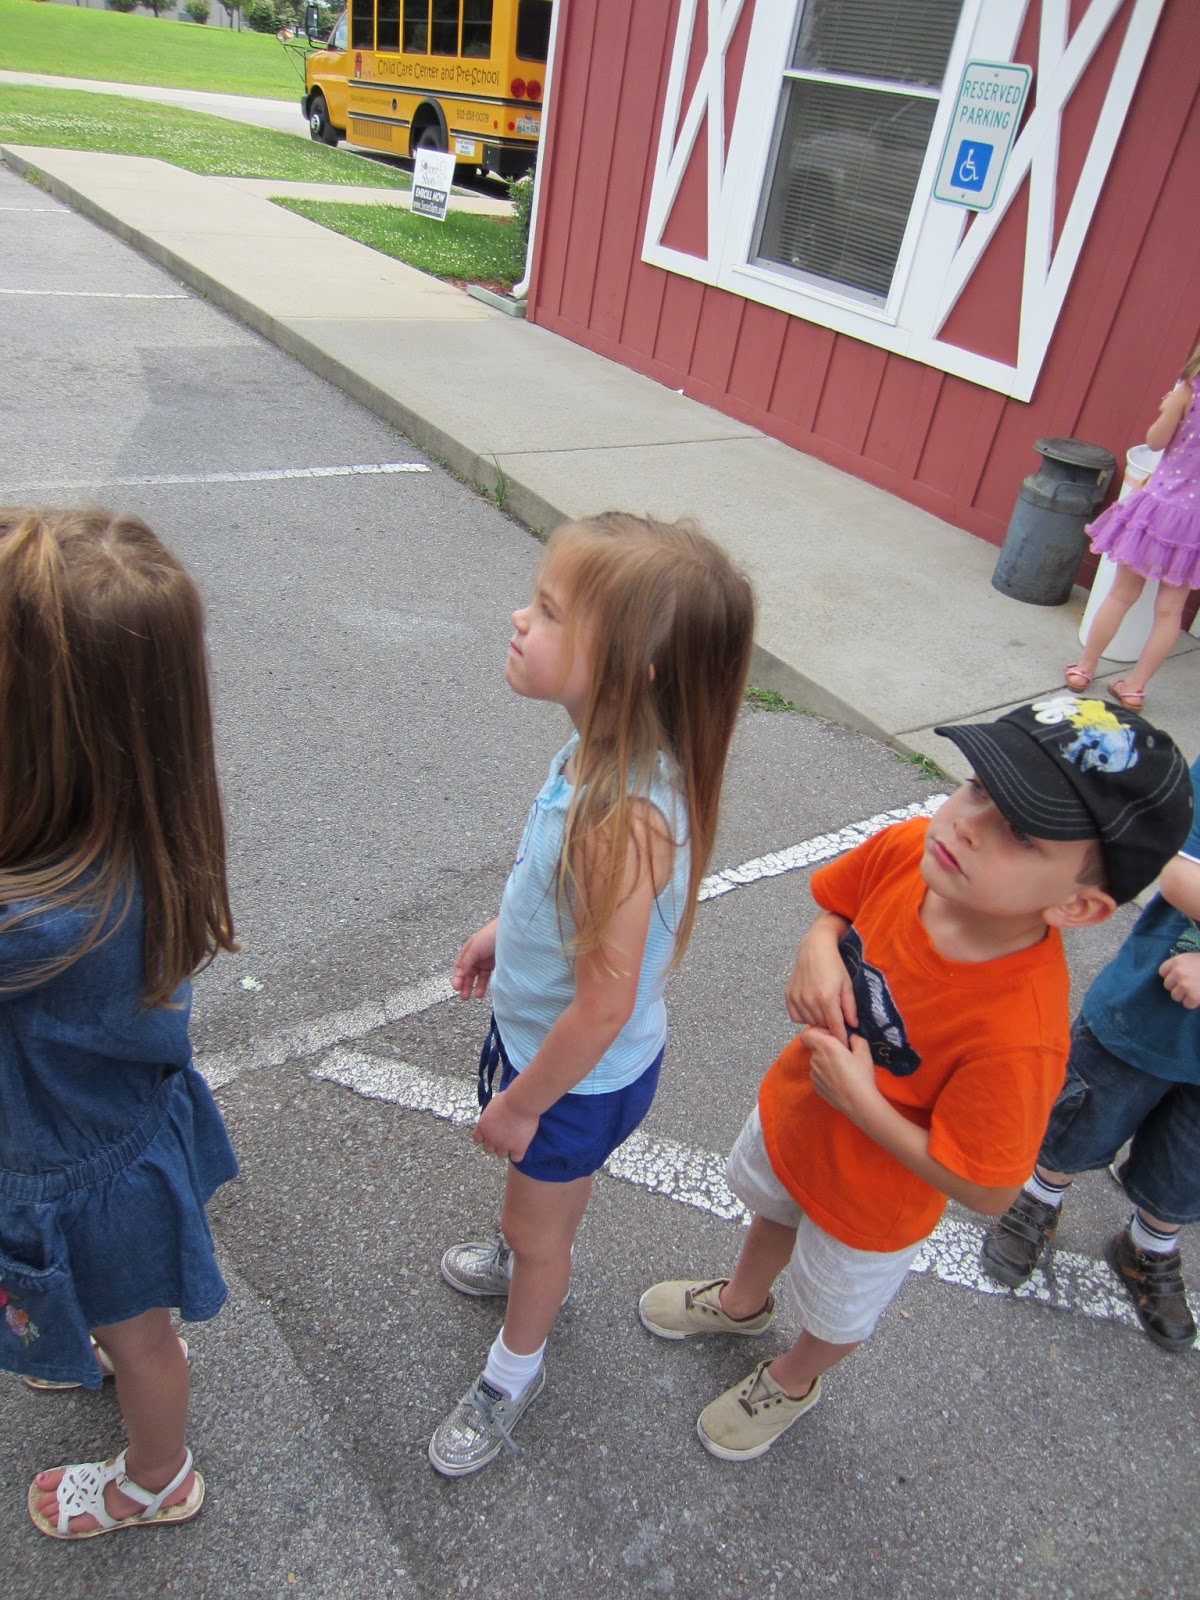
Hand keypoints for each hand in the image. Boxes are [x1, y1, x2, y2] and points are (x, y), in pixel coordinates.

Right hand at [452, 920, 497, 999]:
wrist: (511, 930)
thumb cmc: (491, 935)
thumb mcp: (475, 948)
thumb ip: (466, 962)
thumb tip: (458, 976)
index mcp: (469, 951)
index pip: (460, 967)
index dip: (457, 978)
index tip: (457, 988)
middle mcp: (477, 956)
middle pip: (469, 973)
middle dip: (465, 985)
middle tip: (464, 997)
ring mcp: (487, 961)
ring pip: (479, 977)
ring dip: (476, 986)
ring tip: (476, 997)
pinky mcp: (497, 964)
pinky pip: (489, 976)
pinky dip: (486, 984)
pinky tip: (484, 990)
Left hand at [473, 1094, 539, 1162]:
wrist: (522, 1102)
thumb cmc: (509, 1098)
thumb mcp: (493, 1104)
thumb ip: (490, 1115)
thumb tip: (493, 1118)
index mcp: (482, 1126)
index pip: (477, 1139)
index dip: (485, 1137)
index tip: (492, 1133)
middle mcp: (490, 1138)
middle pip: (489, 1149)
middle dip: (495, 1143)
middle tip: (505, 1135)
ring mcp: (504, 1144)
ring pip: (501, 1155)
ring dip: (507, 1149)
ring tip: (515, 1138)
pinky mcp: (518, 1148)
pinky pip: (515, 1158)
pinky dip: (518, 1154)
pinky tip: (521, 1145)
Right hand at [785, 927, 856, 1044]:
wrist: (815, 948)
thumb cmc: (834, 964)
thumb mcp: (847, 985)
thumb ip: (850, 1007)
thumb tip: (852, 1026)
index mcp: (827, 998)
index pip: (835, 1028)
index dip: (841, 1037)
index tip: (845, 1044)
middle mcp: (810, 1000)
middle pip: (822, 1026)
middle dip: (830, 1025)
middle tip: (835, 1017)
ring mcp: (797, 998)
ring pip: (809, 1022)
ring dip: (817, 1020)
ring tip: (823, 1007)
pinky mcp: (788, 996)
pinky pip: (796, 1017)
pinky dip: (804, 1016)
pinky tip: (810, 1006)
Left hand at [806, 1028, 877, 1116]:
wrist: (858, 1103)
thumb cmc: (861, 1075)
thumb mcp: (864, 1052)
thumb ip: (855, 1039)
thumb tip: (850, 1038)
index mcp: (826, 1046)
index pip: (808, 1035)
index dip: (818, 1034)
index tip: (831, 1038)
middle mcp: (815, 1058)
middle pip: (815, 1048)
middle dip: (826, 1048)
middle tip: (842, 1055)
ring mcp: (814, 1073)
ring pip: (816, 1062)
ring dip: (826, 1062)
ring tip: (843, 1071)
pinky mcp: (815, 1086)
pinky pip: (818, 1075)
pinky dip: (826, 1075)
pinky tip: (839, 1081)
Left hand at [1159, 952, 1199, 1008]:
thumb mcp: (1192, 958)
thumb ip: (1180, 965)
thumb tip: (1170, 976)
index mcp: (1178, 961)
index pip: (1162, 972)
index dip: (1170, 976)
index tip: (1178, 977)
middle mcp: (1179, 972)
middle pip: (1167, 985)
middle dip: (1177, 986)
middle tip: (1189, 985)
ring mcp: (1185, 985)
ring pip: (1175, 996)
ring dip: (1184, 996)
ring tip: (1195, 990)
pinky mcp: (1194, 997)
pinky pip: (1186, 1004)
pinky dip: (1193, 1003)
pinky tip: (1199, 996)